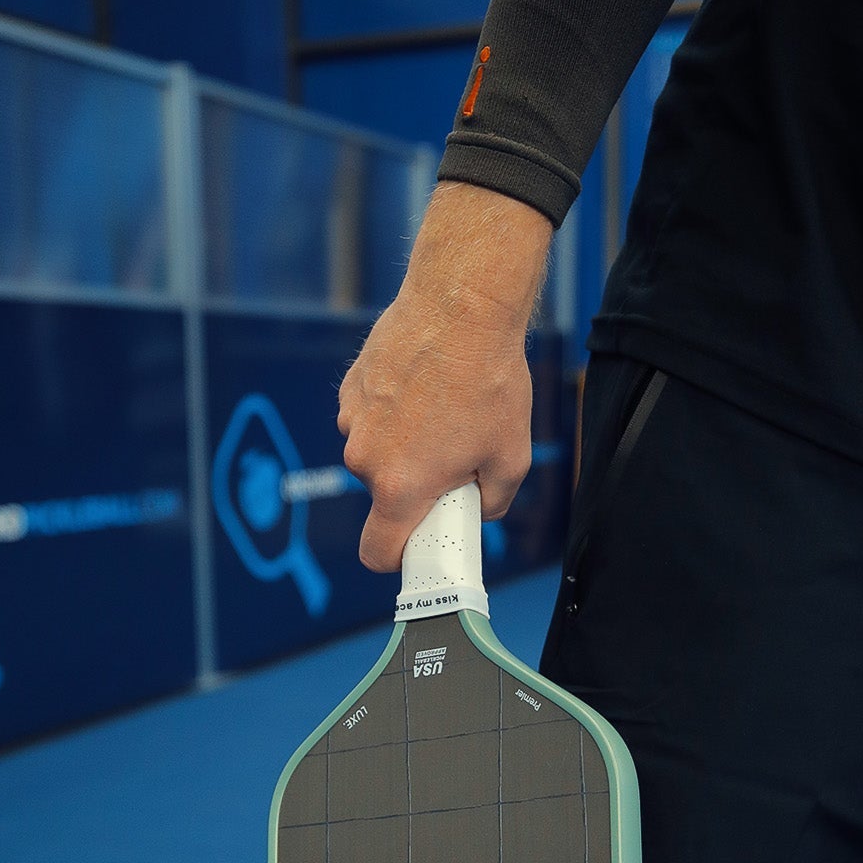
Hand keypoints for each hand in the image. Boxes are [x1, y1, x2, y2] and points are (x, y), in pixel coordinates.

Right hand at [338, 183, 552, 572]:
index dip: (396, 557)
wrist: (462, 305)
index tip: (416, 544)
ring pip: (377, 453)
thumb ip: (494, 500)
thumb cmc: (489, 381)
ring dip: (403, 444)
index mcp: (401, 487)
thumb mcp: (511, 455)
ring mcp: (353, 421)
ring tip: (443, 408)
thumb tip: (482, 509)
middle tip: (453, 454)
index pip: (377, 552)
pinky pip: (370, 417)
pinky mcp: (351, 388)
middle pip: (385, 495)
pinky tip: (423, 384)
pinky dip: (392, 411)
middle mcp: (365, 459)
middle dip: (414, 485)